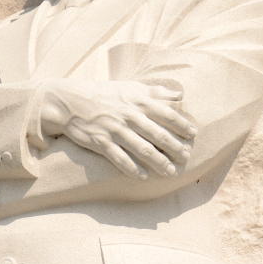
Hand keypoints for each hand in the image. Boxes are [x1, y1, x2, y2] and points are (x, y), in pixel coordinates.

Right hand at [38, 80, 196, 178]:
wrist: (70, 101)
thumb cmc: (104, 94)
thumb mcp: (130, 87)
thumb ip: (156, 91)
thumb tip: (180, 94)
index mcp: (138, 101)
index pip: (167, 114)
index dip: (182, 125)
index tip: (193, 134)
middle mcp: (129, 116)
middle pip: (158, 135)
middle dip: (175, 148)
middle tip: (186, 157)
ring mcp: (115, 130)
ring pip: (142, 149)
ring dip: (158, 162)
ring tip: (170, 172)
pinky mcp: (100, 142)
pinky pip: (120, 159)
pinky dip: (132, 168)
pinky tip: (143, 176)